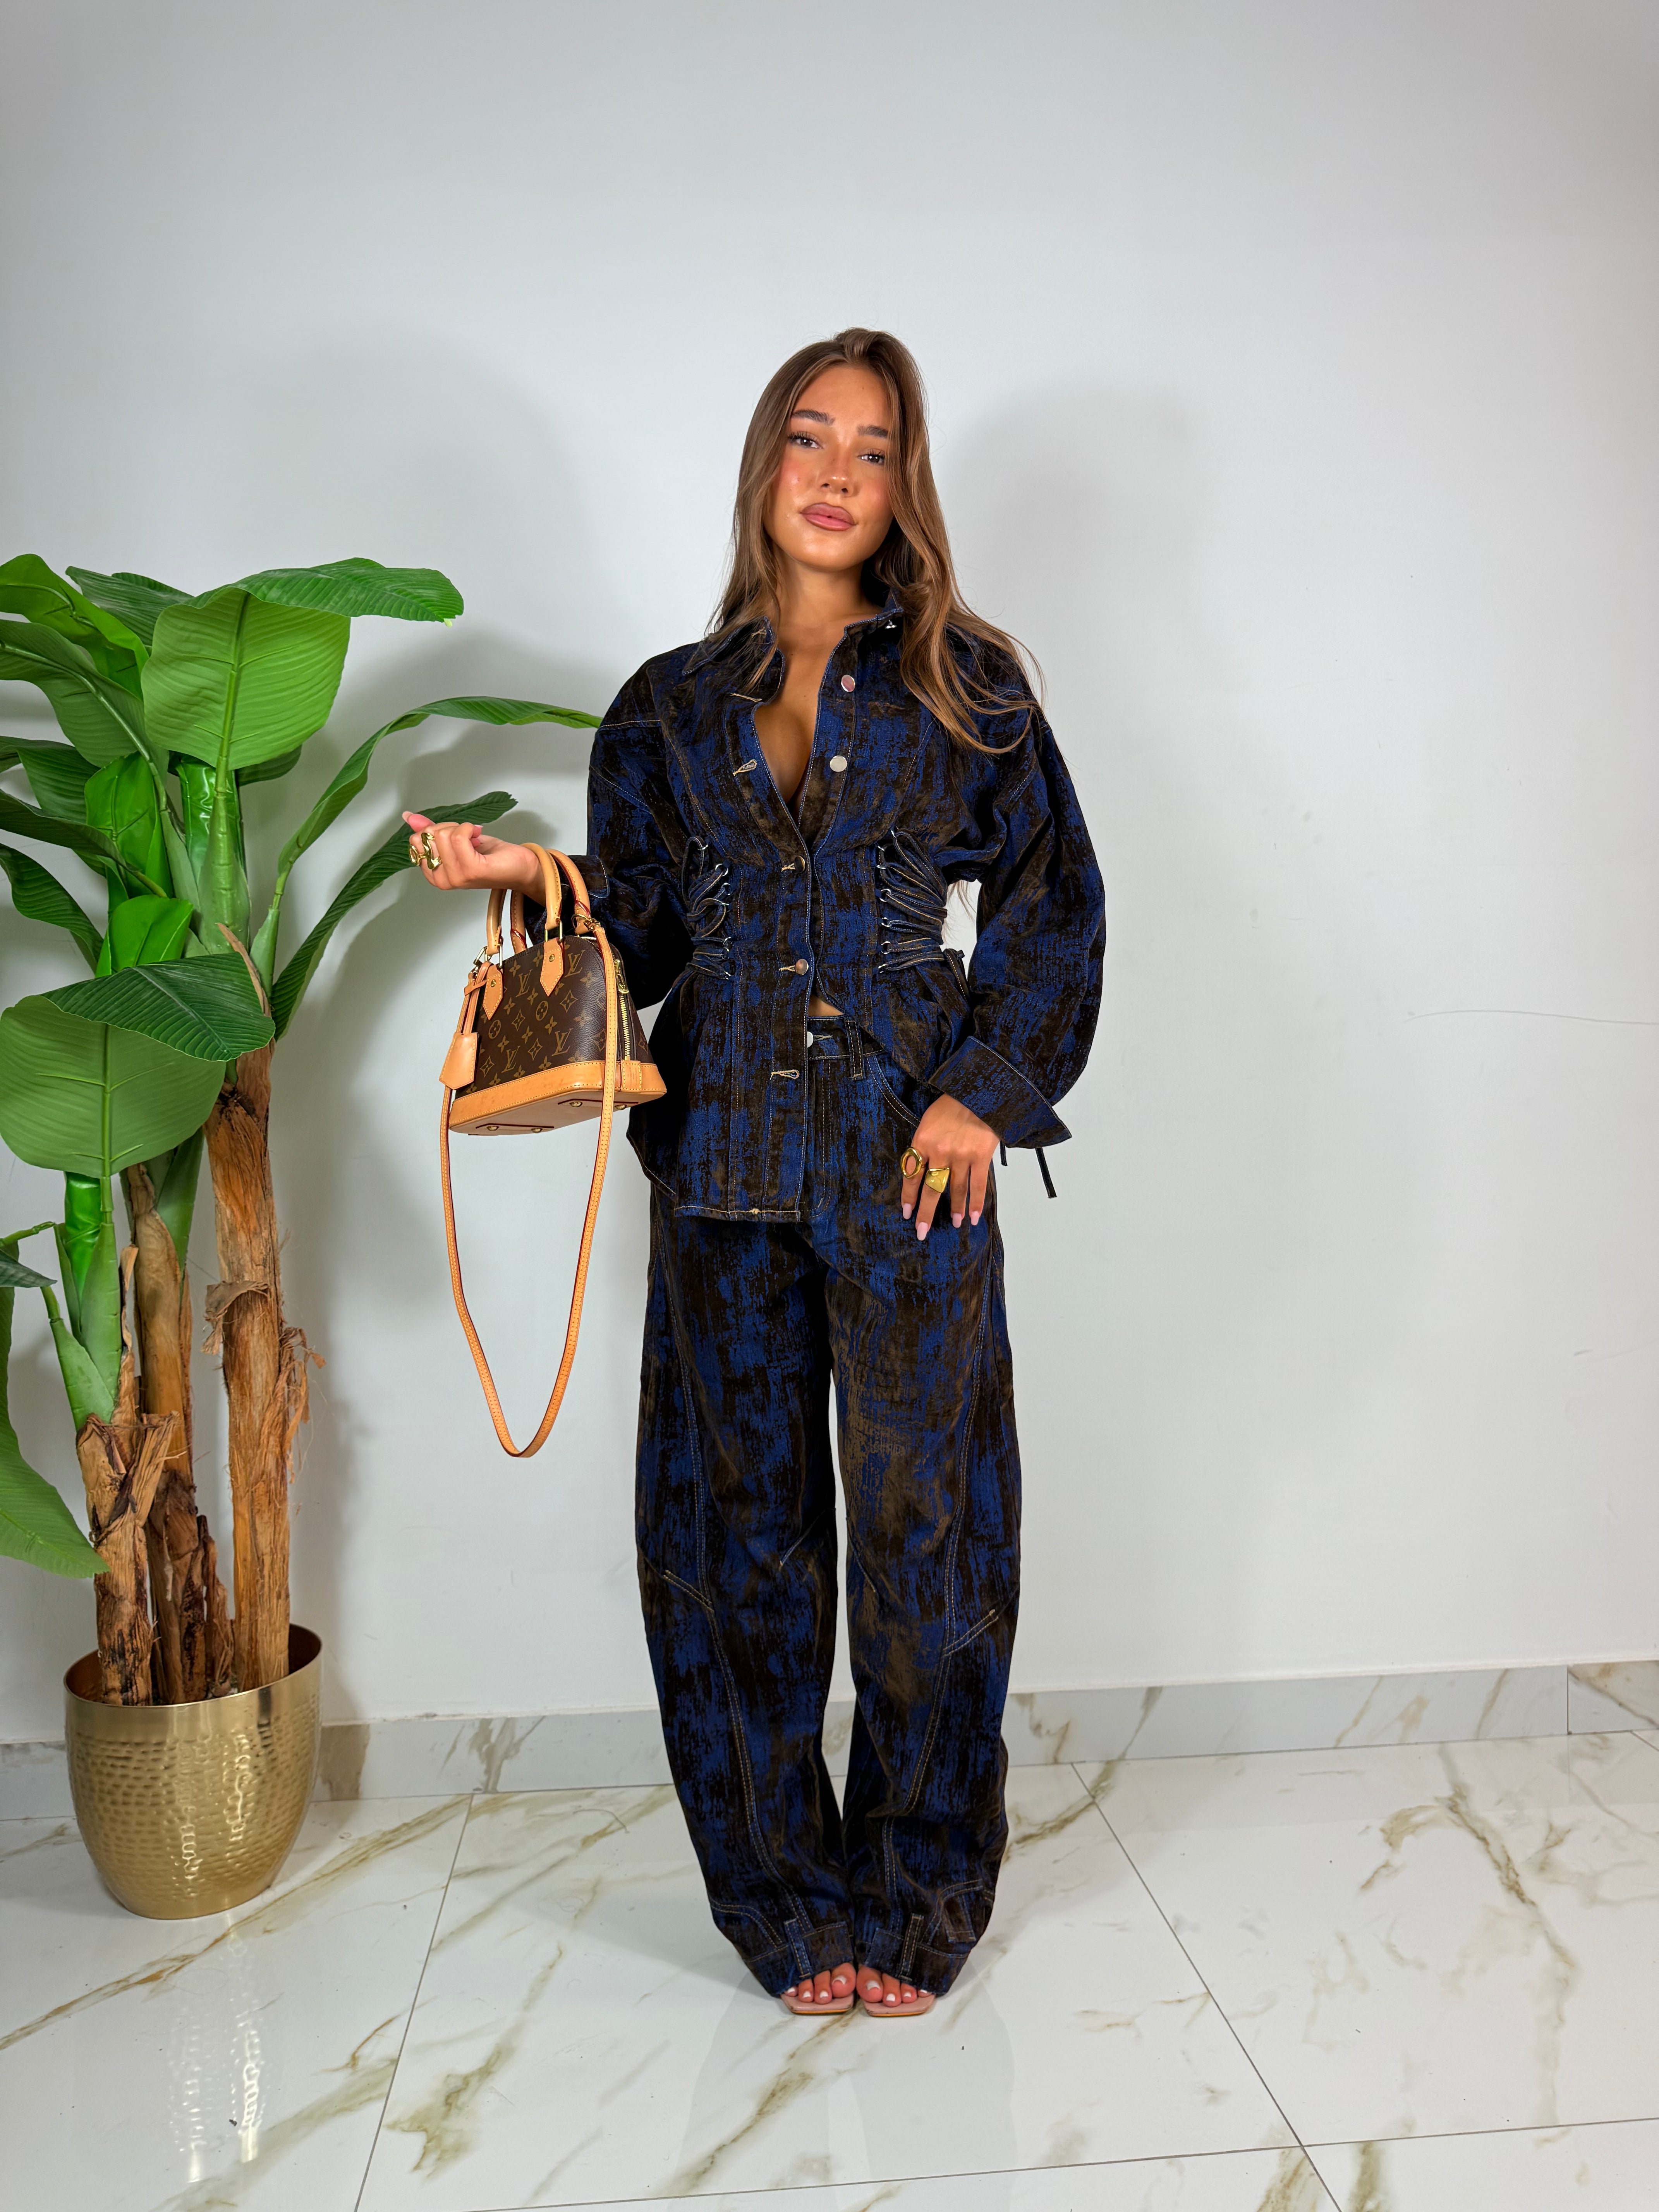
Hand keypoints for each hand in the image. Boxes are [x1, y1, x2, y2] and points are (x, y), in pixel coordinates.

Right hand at [402, 812, 541, 893]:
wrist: (519, 867)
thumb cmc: (490, 856)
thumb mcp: (456, 840)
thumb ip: (431, 830)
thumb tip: (409, 817)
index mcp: (433, 874)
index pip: (416, 840)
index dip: (436, 830)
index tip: (455, 837)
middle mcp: (441, 879)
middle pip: (429, 835)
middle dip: (449, 828)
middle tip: (468, 839)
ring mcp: (455, 877)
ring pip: (444, 834)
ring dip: (463, 829)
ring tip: (476, 841)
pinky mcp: (470, 870)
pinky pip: (459, 836)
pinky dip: (470, 828)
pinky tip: (479, 837)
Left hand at [900, 1093, 997, 1238]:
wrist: (979, 1090)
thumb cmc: (952, 1105)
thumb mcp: (929, 1121)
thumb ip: (924, 1146)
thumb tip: (921, 1171)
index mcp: (922, 1141)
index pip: (911, 1175)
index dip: (908, 1197)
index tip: (907, 1213)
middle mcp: (939, 1151)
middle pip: (930, 1188)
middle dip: (925, 1213)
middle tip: (921, 1232)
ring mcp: (961, 1155)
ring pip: (955, 1190)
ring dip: (954, 1210)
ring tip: (955, 1224)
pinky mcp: (981, 1156)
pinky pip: (977, 1186)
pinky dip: (976, 1204)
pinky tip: (974, 1217)